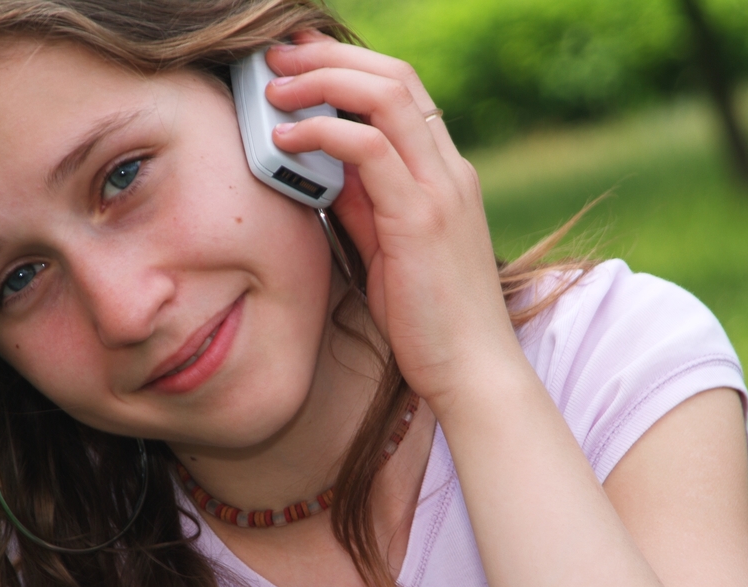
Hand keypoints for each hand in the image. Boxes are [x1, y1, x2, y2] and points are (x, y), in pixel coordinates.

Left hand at [265, 32, 522, 403]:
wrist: (472, 369)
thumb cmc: (428, 316)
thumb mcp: (388, 246)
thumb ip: (362, 201)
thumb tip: (322, 165)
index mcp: (444, 173)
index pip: (401, 91)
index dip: (350, 64)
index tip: (302, 58)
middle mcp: (449, 170)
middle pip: (394, 76)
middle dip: (330, 57)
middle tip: (278, 55)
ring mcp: (440, 190)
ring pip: (385, 97)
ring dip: (322, 81)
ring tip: (275, 88)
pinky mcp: (420, 218)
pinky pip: (369, 149)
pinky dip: (323, 132)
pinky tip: (286, 138)